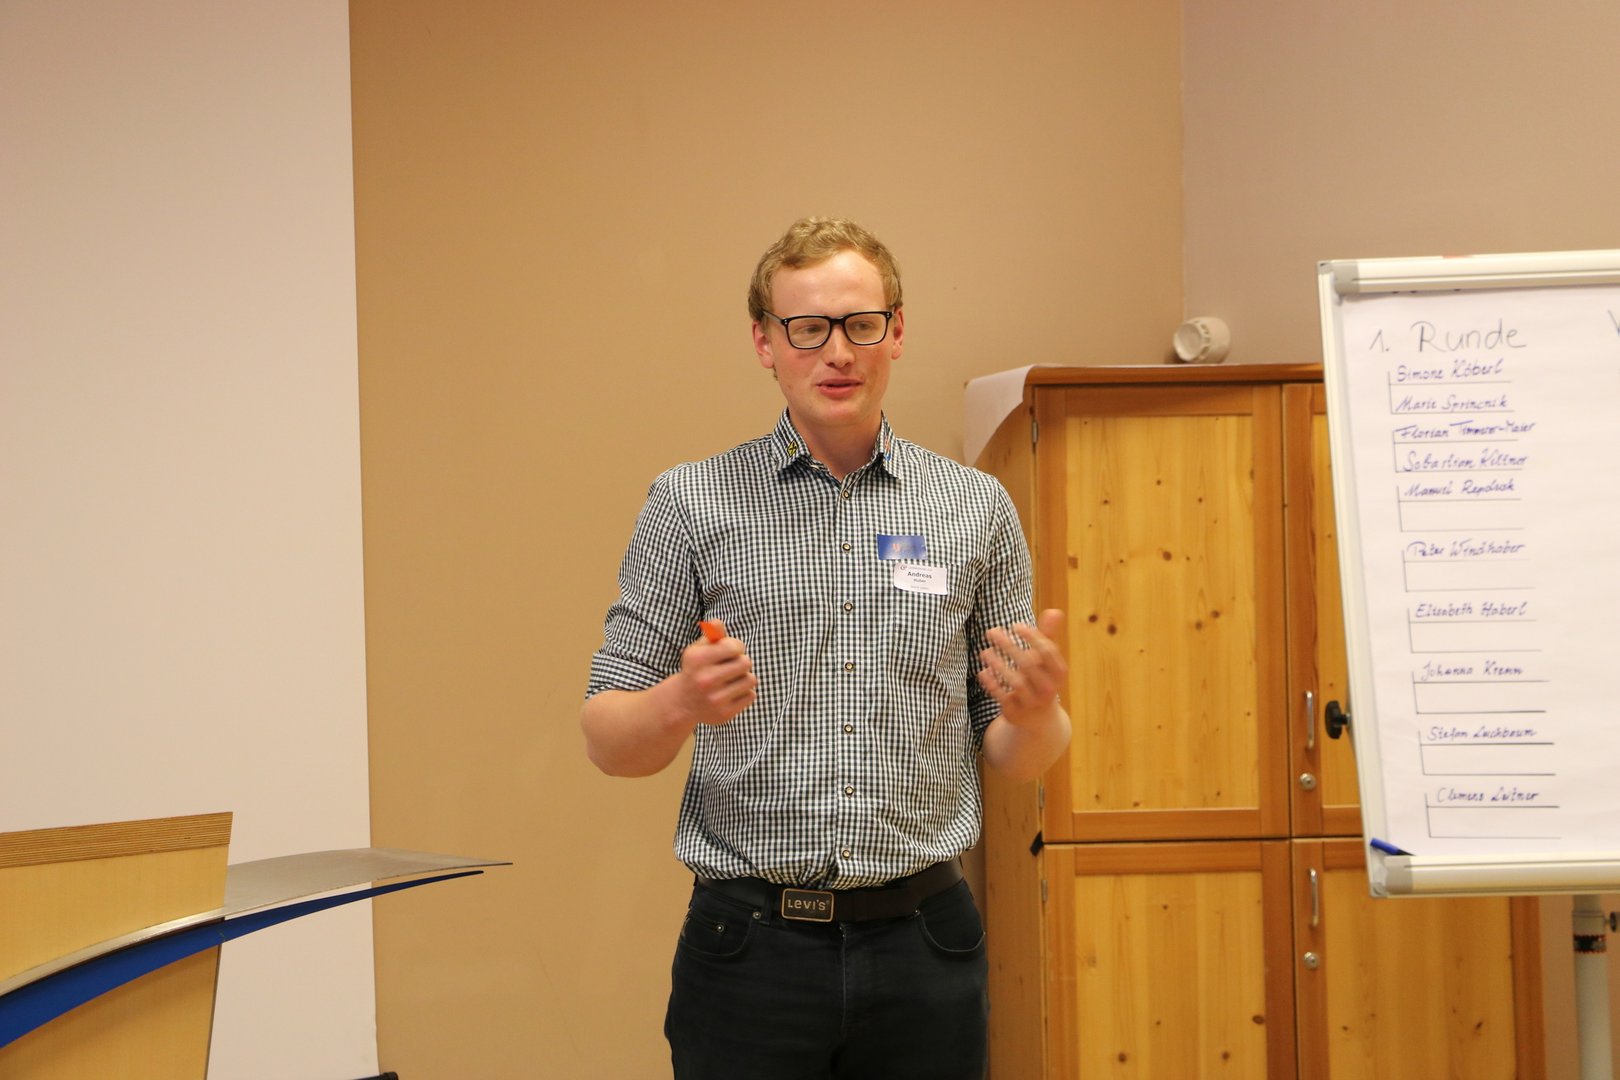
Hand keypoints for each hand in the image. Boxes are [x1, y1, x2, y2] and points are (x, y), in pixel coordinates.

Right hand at [675, 619, 755, 726]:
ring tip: (731, 679)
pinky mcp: (725, 713)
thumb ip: (712, 634)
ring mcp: (715, 699)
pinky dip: (744, 692)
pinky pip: (750, 695)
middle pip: (746, 662)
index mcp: (697, 660)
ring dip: (744, 677)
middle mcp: (705, 680)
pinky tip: (731, 692)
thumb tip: (717, 623)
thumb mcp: (698, 649)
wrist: (683, 703)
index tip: (731, 651)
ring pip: (751, 680)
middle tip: (732, 666)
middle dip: (741, 662)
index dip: (736, 646)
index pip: (734, 647)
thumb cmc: (696, 670)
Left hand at [977, 609, 1066, 723]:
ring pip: (1015, 682)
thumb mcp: (1048, 661)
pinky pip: (1003, 697)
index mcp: (1058, 673)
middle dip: (1009, 646)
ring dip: (998, 665)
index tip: (1015, 625)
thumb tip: (1055, 611)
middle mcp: (1048, 688)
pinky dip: (992, 684)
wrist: (1039, 719)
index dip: (1032, 637)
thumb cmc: (1041, 679)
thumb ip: (1048, 636)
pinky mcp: (1016, 713)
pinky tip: (983, 671)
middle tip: (991, 631)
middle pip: (1029, 664)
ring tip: (984, 651)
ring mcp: (1032, 702)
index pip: (1047, 651)